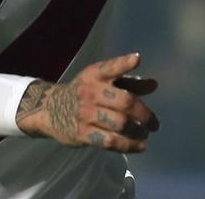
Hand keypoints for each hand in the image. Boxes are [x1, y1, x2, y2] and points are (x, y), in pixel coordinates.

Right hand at [15, 52, 159, 151]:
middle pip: (124, 102)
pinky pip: (110, 141)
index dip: (124, 63)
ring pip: (120, 123)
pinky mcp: (83, 134)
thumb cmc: (85, 92)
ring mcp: (86, 113)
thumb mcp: (102, 81)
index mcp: (95, 75)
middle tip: (154, 123)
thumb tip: (154, 84)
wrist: (50, 108)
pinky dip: (128, 145)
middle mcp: (91, 92)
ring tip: (146, 134)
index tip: (137, 59)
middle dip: (144, 114)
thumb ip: (129, 82)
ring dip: (138, 131)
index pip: (110, 67)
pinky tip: (139, 146)